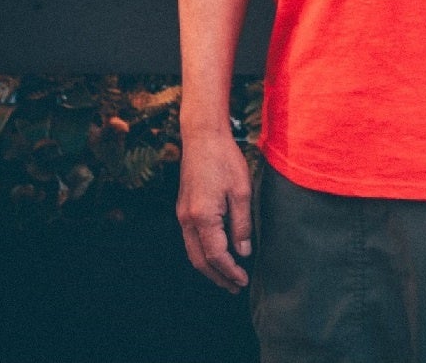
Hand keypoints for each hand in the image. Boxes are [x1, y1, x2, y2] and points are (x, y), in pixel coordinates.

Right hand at [177, 132, 252, 292]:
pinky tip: (215, 256)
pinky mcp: (184, 209)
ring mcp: (182, 215)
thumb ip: (242, 225)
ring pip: (193, 252)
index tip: (243, 281)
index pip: (216, 255)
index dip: (230, 271)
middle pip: (199, 260)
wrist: (202, 138)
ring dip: (209, 268)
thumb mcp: (241, 192)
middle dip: (217, 276)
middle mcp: (187, 220)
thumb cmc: (225, 161)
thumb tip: (243, 252)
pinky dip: (203, 254)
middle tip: (235, 287)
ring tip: (226, 277)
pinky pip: (191, 240)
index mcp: (203, 217)